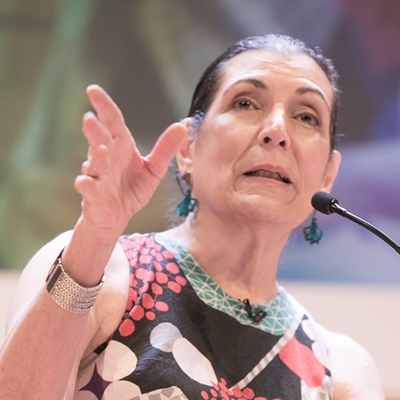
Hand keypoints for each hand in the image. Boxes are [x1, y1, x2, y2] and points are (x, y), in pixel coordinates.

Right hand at [74, 85, 186, 240]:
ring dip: (95, 156)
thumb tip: (184, 125)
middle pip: (99, 139)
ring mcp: (98, 176)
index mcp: (120, 146)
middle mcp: (106, 157)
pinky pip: (89, 189)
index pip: (112, 121)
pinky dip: (86, 185)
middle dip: (94, 129)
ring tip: (100, 149)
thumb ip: (165, 149)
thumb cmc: (132, 189)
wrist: (117, 216)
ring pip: (94, 163)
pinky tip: (84, 182)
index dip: (103, 106)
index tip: (92, 89)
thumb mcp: (153, 169)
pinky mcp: (94, 196)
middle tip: (90, 117)